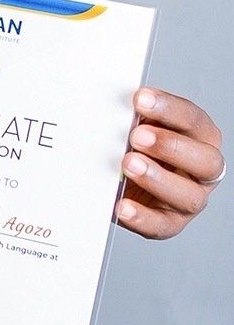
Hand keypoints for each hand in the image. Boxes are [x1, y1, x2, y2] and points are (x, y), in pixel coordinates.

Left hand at [116, 86, 224, 239]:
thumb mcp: (139, 126)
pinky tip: (122, 205)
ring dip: (157, 179)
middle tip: (137, 135)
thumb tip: (117, 105)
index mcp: (201, 138)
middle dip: (171, 146)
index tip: (140, 99)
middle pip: (206, 161)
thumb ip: (137, 117)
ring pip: (189, 196)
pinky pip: (160, 225)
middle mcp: (204, 171)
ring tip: (128, 164)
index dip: (169, 109)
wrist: (122, 178)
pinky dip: (141, 217)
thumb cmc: (138, 146)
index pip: (194, 121)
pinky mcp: (170, 223)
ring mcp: (190, 199)